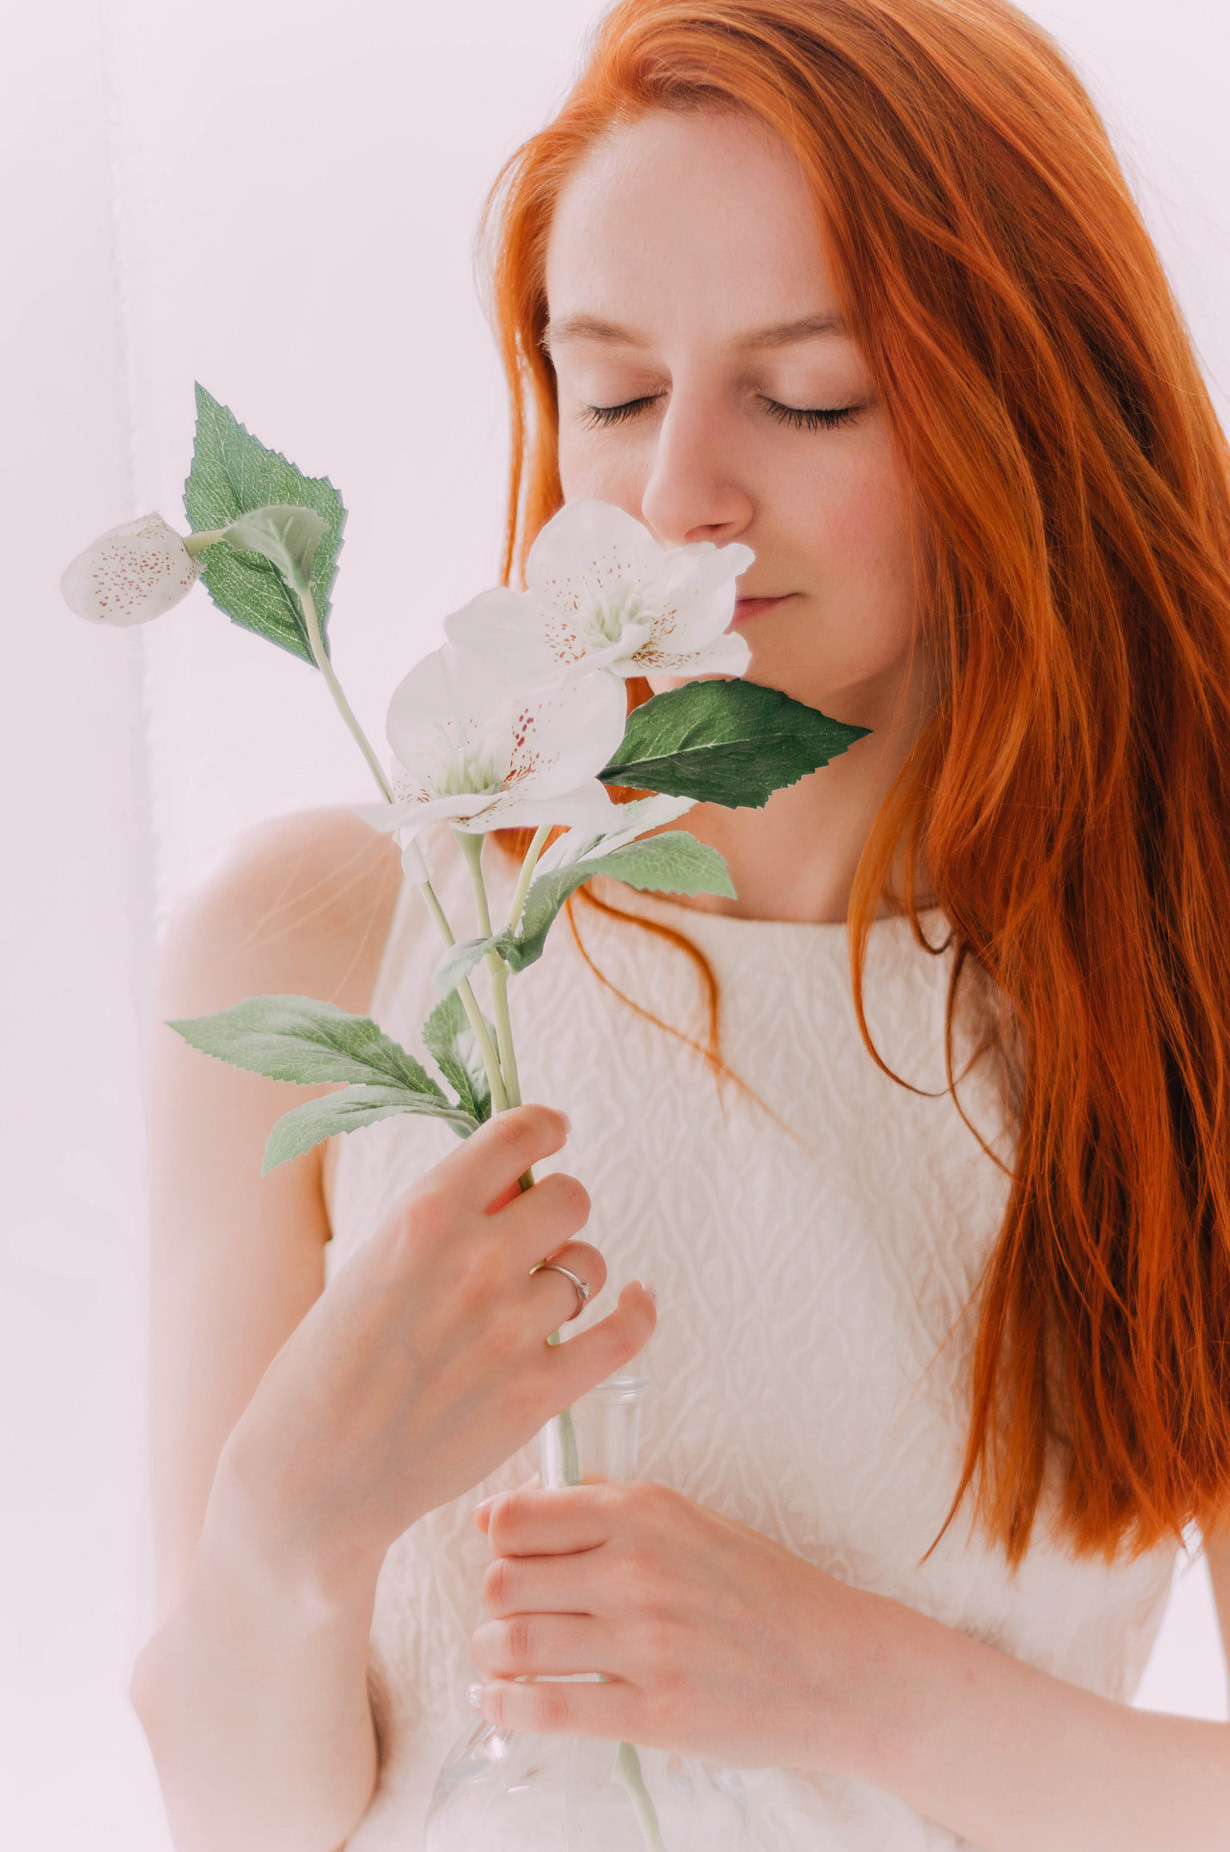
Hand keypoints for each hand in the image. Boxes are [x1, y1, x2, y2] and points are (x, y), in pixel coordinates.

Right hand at [205, 1105, 656, 1597]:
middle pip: (570, 1197)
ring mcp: (513, 1329)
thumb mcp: (372, 1262)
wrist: (313, 1476)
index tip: (548, 1136)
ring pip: (591, 1264)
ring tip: (535, 1302)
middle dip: (554, 1211)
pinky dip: (638, 1311)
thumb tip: (515, 1182)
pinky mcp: (540, 1393)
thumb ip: (445, 1220)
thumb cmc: (327, 1365)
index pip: (519, 1134)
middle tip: (532, 1238)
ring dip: (571, 1275)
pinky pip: (624, 1331)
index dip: (543, 1129)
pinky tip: (636, 1301)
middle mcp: (477, 1261)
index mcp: (424, 1214)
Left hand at [469, 1478, 881, 1774]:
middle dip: (494, 1601)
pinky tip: (501, 1701)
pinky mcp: (652, 1711)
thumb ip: (607, 1509)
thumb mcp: (688, 1519)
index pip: (517, 1518)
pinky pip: (546, 1707)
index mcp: (641, 1511)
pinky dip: (506, 1707)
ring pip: (512, 1643)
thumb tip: (515, 1510)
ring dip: (492, 1654)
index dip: (497, 1538)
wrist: (839, 1666)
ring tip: (501, 1658)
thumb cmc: (765, 1591)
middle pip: (502, 1582)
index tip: (502, 1552)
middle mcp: (635, 1569)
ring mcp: (643, 1642)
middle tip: (508, 1612)